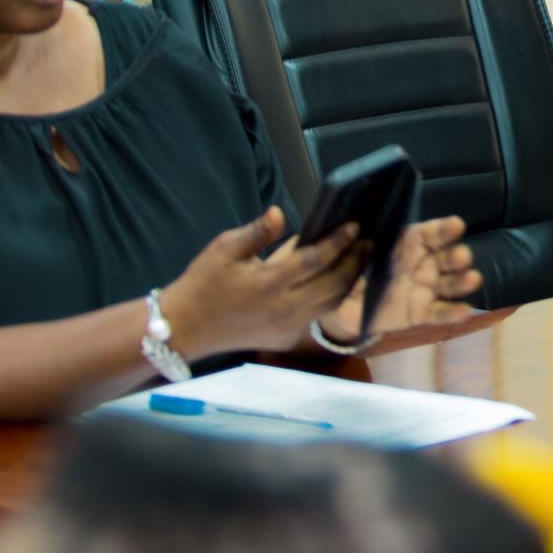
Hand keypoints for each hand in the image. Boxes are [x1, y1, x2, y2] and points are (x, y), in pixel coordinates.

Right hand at [161, 207, 365, 361]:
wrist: (184, 329)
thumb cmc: (203, 284)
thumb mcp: (224, 250)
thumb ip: (257, 232)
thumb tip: (280, 213)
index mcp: (269, 284)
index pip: (315, 260)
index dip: (339, 242)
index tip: (355, 226)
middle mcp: (284, 309)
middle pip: (334, 283)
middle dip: (355, 261)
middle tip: (369, 241)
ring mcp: (287, 328)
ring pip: (332, 302)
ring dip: (349, 280)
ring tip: (361, 259)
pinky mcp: (286, 339)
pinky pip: (318, 316)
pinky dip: (333, 298)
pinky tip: (338, 282)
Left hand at [316, 215, 482, 345]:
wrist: (346, 302)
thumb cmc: (358, 268)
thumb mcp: (356, 253)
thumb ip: (359, 244)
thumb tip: (351, 229)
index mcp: (410, 243)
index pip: (431, 233)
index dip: (444, 229)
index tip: (457, 225)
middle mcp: (424, 264)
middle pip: (446, 258)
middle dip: (457, 256)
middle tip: (464, 256)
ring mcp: (425, 289)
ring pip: (447, 284)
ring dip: (462, 281)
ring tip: (474, 279)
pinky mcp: (421, 313)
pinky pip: (437, 313)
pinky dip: (452, 313)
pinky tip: (466, 311)